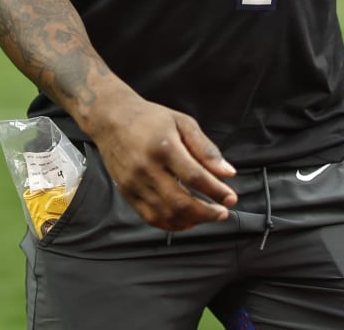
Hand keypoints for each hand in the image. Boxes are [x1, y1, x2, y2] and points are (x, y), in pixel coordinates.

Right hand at [84, 95, 237, 231]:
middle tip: (222, 212)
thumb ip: (206, 149)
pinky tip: (186, 221)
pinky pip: (150, 217)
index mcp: (164, 147)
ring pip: (166, 214)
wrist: (111, 119)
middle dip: (207, 213)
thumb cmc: (150, 118)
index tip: (231, 198)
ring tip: (207, 216)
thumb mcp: (183, 123)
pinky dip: (171, 224)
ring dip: (192, 221)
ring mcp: (135, 184)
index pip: (195, 177)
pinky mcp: (127, 193)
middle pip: (181, 202)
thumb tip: (228, 173)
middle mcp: (147, 168)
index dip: (216, 191)